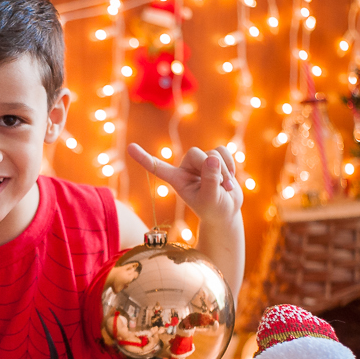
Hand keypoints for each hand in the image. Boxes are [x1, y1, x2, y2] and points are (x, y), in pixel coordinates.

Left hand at [127, 143, 242, 223]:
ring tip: (226, 187)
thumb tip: (212, 158)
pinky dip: (230, 164)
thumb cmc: (214, 209)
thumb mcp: (211, 199)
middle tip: (222, 187)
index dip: (144, 158)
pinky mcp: (214, 158)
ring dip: (224, 170)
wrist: (226, 210)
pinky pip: (223, 150)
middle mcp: (185, 168)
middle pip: (196, 154)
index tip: (129, 148)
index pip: (158, 167)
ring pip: (213, 153)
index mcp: (176, 179)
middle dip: (213, 169)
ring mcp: (200, 162)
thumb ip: (211, 180)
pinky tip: (230, 177)